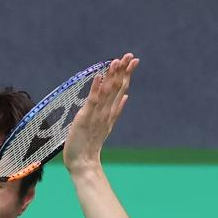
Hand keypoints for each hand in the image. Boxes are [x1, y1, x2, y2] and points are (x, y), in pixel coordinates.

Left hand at [63, 53, 139, 171]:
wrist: (83, 162)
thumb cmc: (90, 144)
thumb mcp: (106, 125)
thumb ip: (116, 110)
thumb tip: (127, 96)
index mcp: (111, 112)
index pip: (121, 89)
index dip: (127, 74)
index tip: (133, 60)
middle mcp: (106, 112)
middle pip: (117, 88)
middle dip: (123, 71)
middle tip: (130, 55)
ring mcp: (97, 115)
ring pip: (107, 92)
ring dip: (112, 76)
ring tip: (117, 61)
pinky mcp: (85, 118)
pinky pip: (92, 101)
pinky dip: (96, 88)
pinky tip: (99, 76)